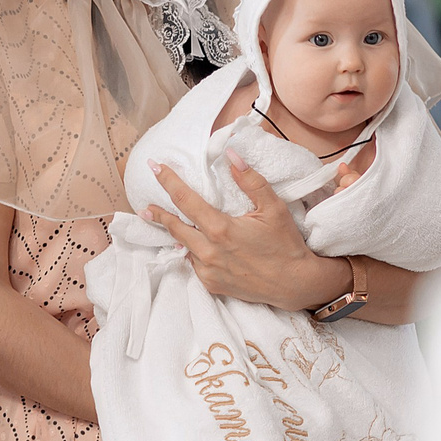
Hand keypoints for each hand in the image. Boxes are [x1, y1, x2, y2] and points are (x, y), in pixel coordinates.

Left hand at [144, 158, 349, 311]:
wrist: (294, 283)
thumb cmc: (286, 244)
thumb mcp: (273, 208)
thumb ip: (250, 180)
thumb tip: (231, 155)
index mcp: (221, 229)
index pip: (185, 200)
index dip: (168, 181)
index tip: (155, 168)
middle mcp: (209, 252)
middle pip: (174, 227)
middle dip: (158, 214)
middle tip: (146, 206)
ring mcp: (208, 271)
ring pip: (184, 247)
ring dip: (176, 234)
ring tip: (166, 223)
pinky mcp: (211, 284)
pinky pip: (194, 264)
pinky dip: (194, 252)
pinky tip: (197, 246)